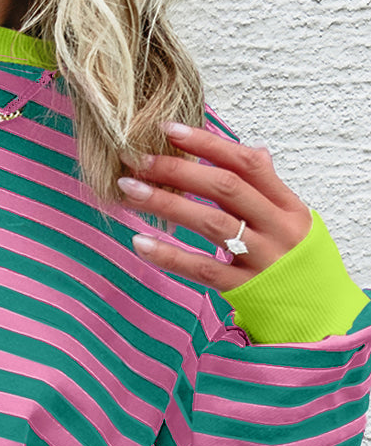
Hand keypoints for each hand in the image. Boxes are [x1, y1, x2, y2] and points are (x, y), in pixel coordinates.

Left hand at [118, 123, 312, 295]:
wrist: (316, 314)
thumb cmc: (296, 264)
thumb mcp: (294, 222)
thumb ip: (269, 190)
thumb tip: (254, 150)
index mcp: (287, 206)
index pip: (247, 164)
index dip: (208, 144)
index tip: (169, 130)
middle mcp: (276, 228)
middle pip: (225, 189)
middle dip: (179, 170)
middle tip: (138, 160)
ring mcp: (261, 259)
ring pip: (210, 223)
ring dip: (166, 203)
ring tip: (129, 190)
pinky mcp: (243, 289)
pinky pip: (201, 269)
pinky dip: (169, 255)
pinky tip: (140, 241)